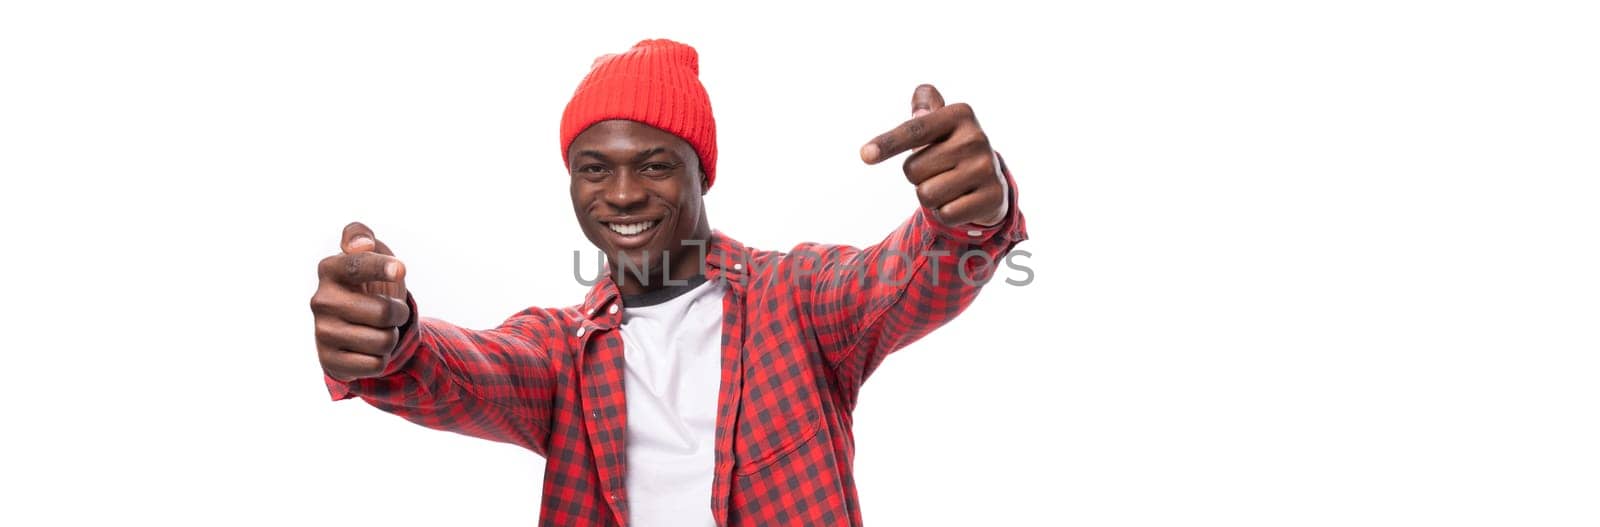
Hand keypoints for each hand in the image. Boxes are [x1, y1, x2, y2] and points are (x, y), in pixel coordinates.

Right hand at [310, 222, 410, 380]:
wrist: (354, 328)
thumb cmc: (368, 284)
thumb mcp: (369, 253)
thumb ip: (360, 235)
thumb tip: (361, 244)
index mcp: (330, 270)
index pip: (356, 265)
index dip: (380, 267)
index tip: (400, 269)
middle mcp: (320, 301)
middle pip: (384, 312)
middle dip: (398, 313)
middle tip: (389, 311)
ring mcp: (322, 332)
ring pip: (384, 341)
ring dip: (390, 337)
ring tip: (376, 329)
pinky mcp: (329, 361)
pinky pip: (376, 364)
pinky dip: (381, 359)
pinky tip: (366, 350)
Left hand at [860, 84, 1007, 226]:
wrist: (990, 181)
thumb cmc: (950, 149)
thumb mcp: (940, 124)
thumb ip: (926, 106)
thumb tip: (919, 107)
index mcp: (960, 114)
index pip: (915, 130)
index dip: (888, 143)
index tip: (865, 155)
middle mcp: (976, 138)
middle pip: (912, 170)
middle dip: (917, 175)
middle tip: (938, 170)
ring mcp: (986, 168)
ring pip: (926, 194)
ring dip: (930, 196)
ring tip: (949, 185)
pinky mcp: (992, 197)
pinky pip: (945, 214)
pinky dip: (946, 212)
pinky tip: (961, 201)